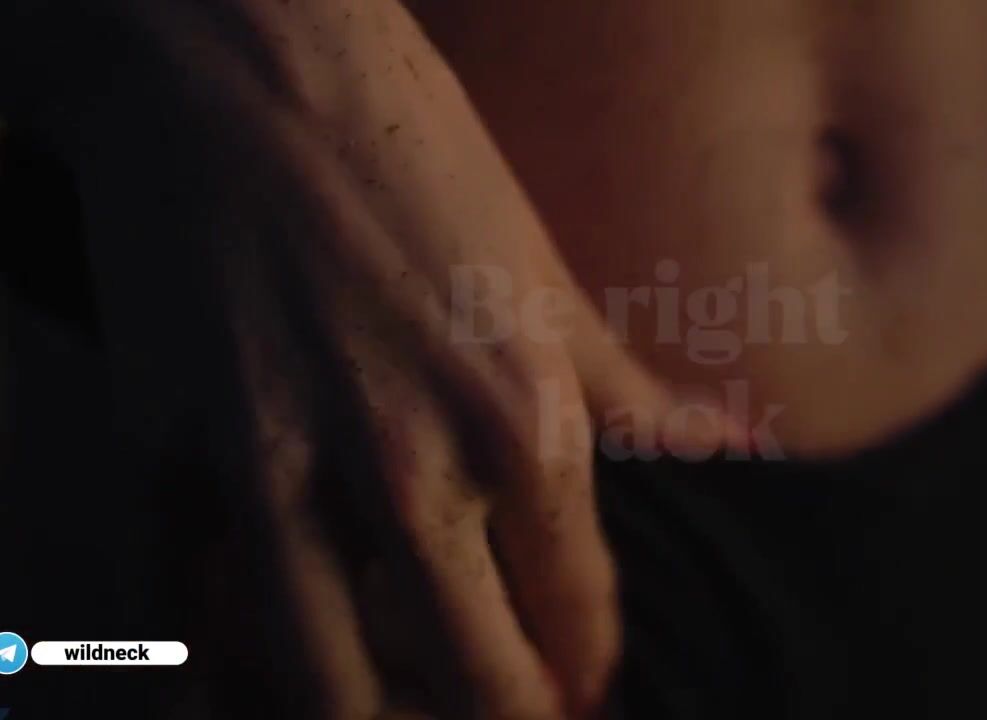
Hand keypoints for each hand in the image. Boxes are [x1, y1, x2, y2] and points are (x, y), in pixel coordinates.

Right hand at [38, 2, 741, 716]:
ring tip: (395, 718)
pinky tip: (259, 682)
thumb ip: (632, 386)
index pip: (575, 613)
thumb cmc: (415, 155)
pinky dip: (232, 676)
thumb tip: (729, 438)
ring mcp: (281, 470)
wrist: (248, 63)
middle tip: (506, 718)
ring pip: (328, 685)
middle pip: (474, 678)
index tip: (579, 694)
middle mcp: (412, 466)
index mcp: (522, 420)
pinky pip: (193, 620)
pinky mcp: (166, 454)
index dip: (583, 676)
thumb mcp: (546, 271)